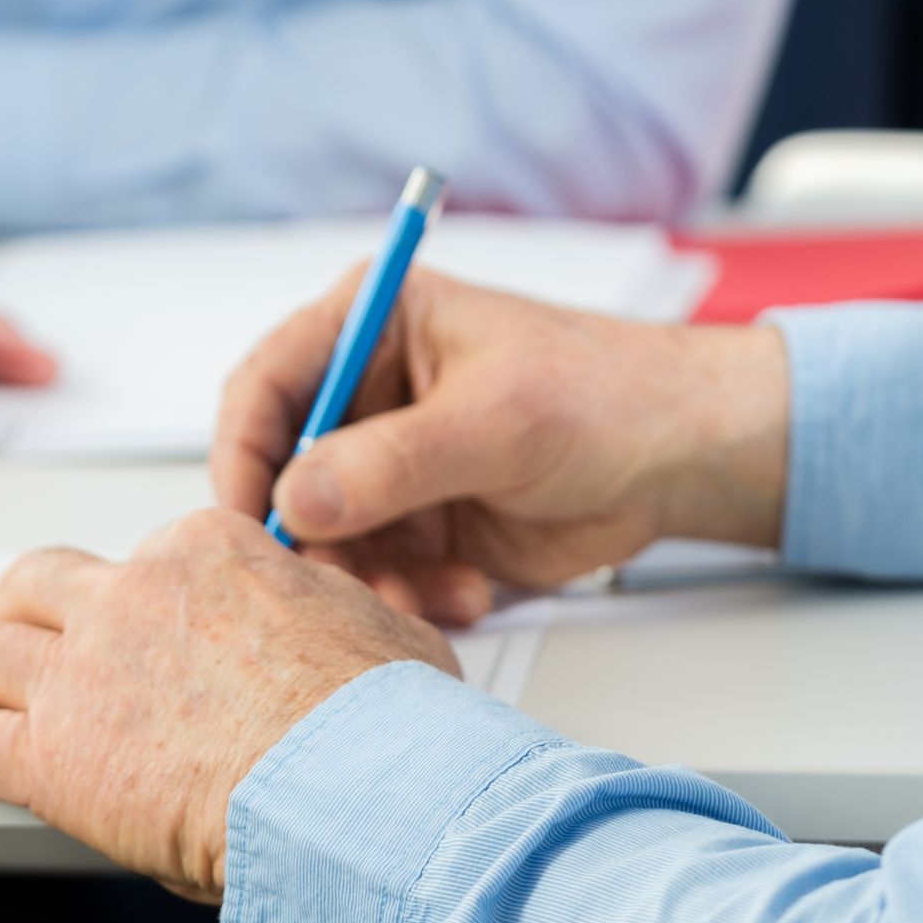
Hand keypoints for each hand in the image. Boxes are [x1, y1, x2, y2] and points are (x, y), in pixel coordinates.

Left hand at [0, 511, 455, 897]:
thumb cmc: (382, 725)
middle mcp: (133, 594)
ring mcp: (83, 671)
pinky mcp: (50, 756)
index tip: (137, 634)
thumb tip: (340, 622)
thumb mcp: (380, 627)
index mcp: (209, 551)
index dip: (134, 603)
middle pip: (43, 586)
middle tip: (11, 641)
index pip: (146, 561)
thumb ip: (333, 611)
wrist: (359, 792)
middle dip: (20, 613)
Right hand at [214, 268, 790, 624]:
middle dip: (306, 538)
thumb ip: (391, 462)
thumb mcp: (495, 421)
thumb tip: (294, 497)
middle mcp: (367, 393)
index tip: (248, 522)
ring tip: (428, 596)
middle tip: (334, 586)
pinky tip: (464, 596)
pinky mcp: (417, 525)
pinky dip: (405, 599)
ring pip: (324, 539)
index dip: (243, 452)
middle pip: (282, 472)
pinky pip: (374, 576)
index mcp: (373, 323)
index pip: (268, 383)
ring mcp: (389, 464)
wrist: (680, 458)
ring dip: (365, 580)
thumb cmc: (602, 396)